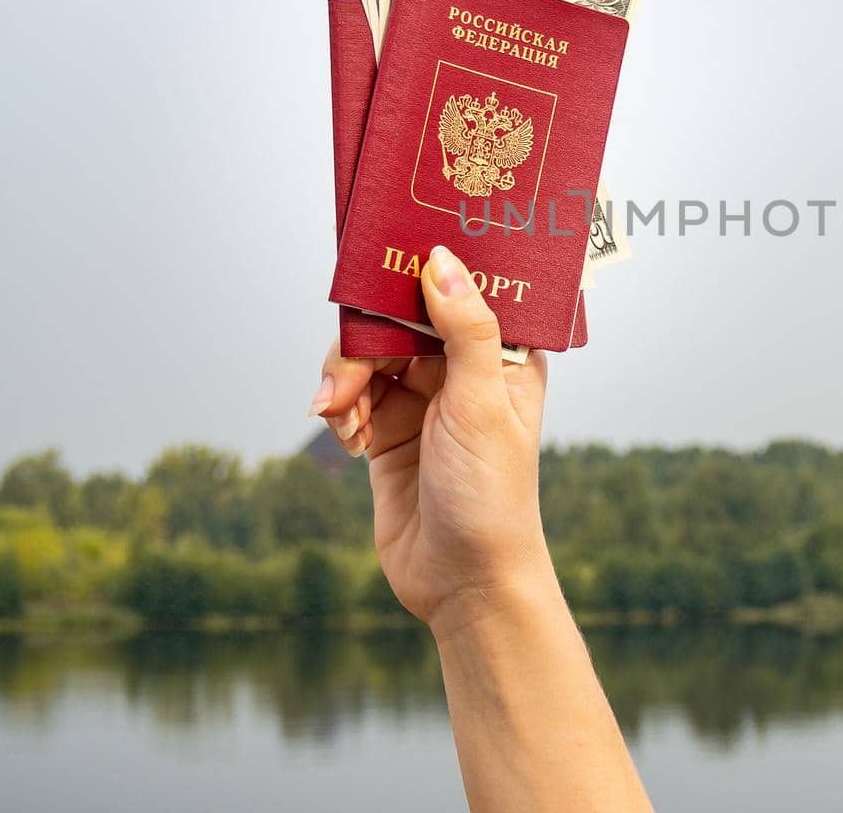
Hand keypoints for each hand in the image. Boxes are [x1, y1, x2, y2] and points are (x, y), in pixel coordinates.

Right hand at [311, 245, 555, 629]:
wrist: (463, 582)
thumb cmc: (491, 493)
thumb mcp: (480, 402)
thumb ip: (463, 328)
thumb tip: (441, 259)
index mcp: (501, 354)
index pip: (456, 290)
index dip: (417, 271)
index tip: (378, 258)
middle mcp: (462, 369)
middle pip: (396, 320)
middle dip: (362, 343)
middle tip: (346, 379)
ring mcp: (423, 400)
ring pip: (366, 357)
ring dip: (345, 380)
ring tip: (343, 418)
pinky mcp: (388, 431)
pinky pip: (352, 397)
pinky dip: (341, 409)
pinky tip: (349, 438)